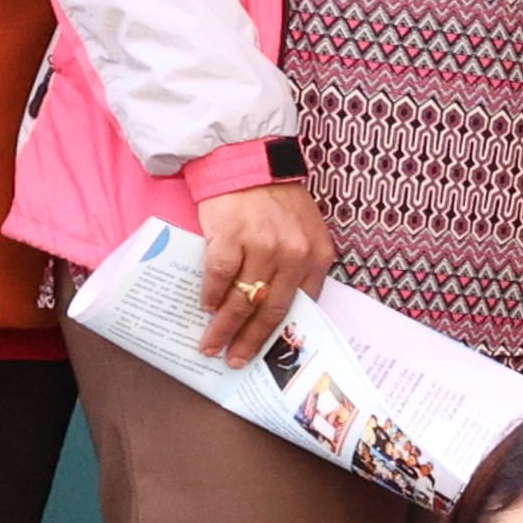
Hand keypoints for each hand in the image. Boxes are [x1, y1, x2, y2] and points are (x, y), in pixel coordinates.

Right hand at [192, 178, 335, 368]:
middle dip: (251, 341)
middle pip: (271, 311)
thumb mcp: (304, 232)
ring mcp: (262, 246)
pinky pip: (219, 277)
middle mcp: (293, 254)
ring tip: (211, 346)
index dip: (282, 334)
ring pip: (243, 300)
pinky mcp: (231, 237)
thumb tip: (277, 310)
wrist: (248, 162)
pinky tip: (206, 309)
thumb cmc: (275, 201)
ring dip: (225, 328)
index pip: (301, 305)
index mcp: (317, 256)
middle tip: (235, 360)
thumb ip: (298, 266)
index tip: (268, 355)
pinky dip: (211, 297)